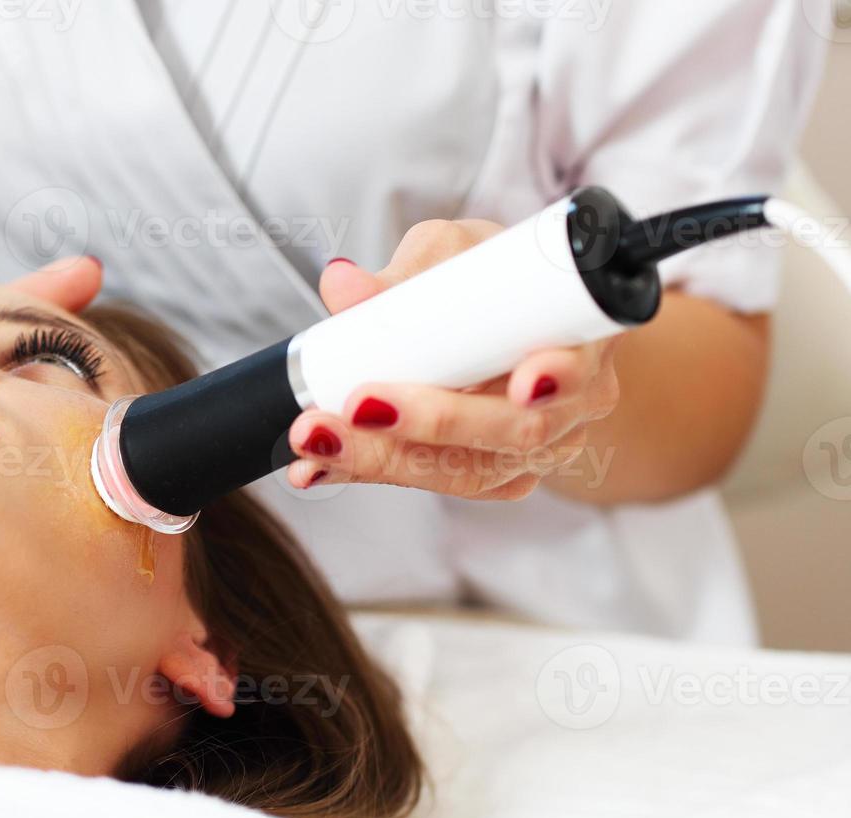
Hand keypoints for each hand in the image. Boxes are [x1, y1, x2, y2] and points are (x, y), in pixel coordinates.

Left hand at [286, 220, 620, 500]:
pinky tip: (314, 467)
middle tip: (358, 405)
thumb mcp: (454, 256)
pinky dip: (368, 473)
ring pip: (467, 471)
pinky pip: (430, 482)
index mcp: (581, 336)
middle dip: (432, 424)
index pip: (582, 366)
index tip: (523, 383)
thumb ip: (406, 273)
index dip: (557, 378)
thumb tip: (342, 285)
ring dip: (383, 458)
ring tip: (315, 439)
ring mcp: (535, 452)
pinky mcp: (491, 478)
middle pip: (513, 433)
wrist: (511, 326)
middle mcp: (570, 405)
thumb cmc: (492, 281)